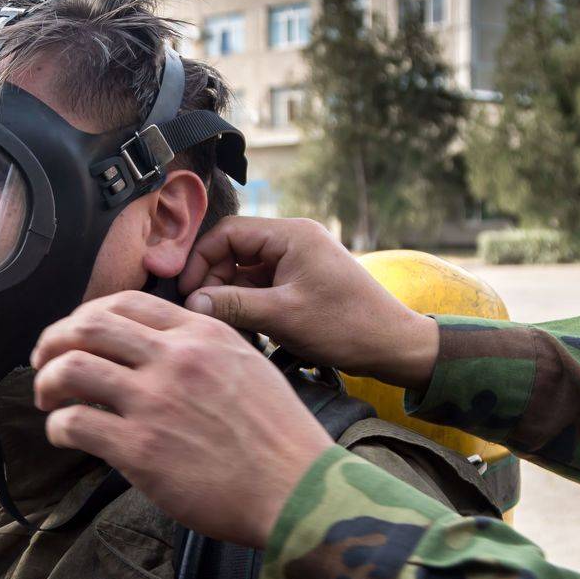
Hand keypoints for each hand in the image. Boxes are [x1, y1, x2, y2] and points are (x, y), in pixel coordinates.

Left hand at [31, 293, 333, 549]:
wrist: (297, 490)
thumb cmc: (278, 439)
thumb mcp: (248, 367)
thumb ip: (199, 352)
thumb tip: (149, 353)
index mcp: (202, 334)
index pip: (126, 303)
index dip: (88, 316)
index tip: (76, 335)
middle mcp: (175, 358)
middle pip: (87, 326)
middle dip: (53, 341)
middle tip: (42, 361)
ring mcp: (155, 402)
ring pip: (71, 368)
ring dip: (46, 381)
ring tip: (45, 398)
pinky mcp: (140, 448)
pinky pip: (74, 423)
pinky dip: (57, 426)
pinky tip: (64, 434)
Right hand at [178, 216, 439, 390]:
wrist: (393, 345)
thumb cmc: (345, 326)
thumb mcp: (282, 316)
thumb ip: (233, 305)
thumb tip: (191, 301)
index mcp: (292, 235)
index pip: (228, 232)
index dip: (201, 260)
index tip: (186, 290)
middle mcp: (294, 240)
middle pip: (233, 249)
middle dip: (212, 279)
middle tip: (200, 310)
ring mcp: (297, 261)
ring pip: (244, 269)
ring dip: (228, 293)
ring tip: (218, 321)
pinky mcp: (300, 281)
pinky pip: (260, 284)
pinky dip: (245, 301)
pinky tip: (238, 324)